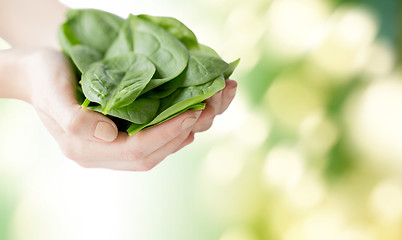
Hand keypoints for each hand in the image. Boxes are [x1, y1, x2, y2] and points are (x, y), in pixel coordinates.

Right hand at [17, 48, 236, 170]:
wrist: (36, 69)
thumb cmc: (42, 75)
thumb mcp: (51, 90)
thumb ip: (74, 118)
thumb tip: (110, 134)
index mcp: (84, 148)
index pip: (136, 150)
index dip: (166, 134)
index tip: (191, 113)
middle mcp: (101, 152)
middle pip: (151, 154)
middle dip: (182, 133)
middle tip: (208, 110)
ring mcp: (111, 145)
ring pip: (156, 150)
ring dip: (184, 133)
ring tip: (207, 111)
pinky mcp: (119, 134)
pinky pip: (152, 139)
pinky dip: (173, 129)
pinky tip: (189, 116)